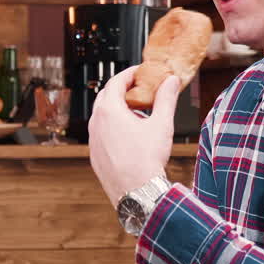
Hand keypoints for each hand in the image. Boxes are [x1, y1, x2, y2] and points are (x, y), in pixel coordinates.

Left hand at [87, 66, 180, 203]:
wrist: (136, 192)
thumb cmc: (146, 160)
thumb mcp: (161, 124)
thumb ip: (166, 99)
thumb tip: (171, 81)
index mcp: (109, 111)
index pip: (116, 82)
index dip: (130, 74)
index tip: (141, 72)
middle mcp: (95, 123)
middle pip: (105, 96)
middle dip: (122, 89)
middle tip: (139, 88)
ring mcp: (92, 140)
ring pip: (101, 115)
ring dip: (116, 108)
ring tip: (136, 111)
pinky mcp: (94, 154)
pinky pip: (100, 133)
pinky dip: (111, 126)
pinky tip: (128, 134)